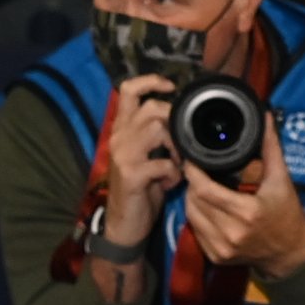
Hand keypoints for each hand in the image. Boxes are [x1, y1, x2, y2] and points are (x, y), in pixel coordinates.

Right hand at [98, 73, 185, 255]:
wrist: (124, 224)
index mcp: (122, 129)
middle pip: (151, 108)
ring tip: (176, 164)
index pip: (129, 90)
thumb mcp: (146, 156)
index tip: (171, 86)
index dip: (151, 81)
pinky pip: (163, 164)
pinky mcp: (131, 175)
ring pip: (158, 130)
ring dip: (176, 148)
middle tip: (181, 145)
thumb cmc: (141, 189)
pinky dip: (174, 174)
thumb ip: (158, 136)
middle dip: (174, 123)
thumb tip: (184, 121)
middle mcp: (119, 137)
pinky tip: (169, 184)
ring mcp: (123, 155)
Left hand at [171, 118, 304, 278]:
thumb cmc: (287, 215)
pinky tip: (207, 208)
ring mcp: (222, 248)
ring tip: (201, 188)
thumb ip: (271, 148)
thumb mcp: (282, 180)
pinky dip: (197, 217)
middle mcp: (231, 232)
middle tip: (197, 172)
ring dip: (192, 199)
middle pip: (194, 201)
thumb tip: (266, 118)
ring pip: (191, 215)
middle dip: (192, 184)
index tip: (192, 160)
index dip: (193, 173)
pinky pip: (196, 231)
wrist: (290, 254)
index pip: (205, 190)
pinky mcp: (216, 257)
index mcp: (247, 212)